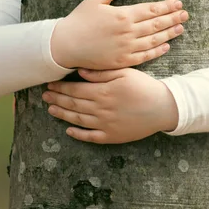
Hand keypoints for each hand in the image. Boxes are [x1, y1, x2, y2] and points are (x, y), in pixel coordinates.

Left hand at [42, 68, 178, 143]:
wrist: (162, 107)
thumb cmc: (144, 86)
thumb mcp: (125, 73)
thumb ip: (101, 72)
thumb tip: (80, 71)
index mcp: (103, 92)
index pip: (76, 89)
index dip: (61, 87)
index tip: (51, 83)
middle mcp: (100, 109)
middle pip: (73, 104)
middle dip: (57, 99)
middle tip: (45, 95)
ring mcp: (105, 124)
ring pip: (78, 120)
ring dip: (63, 114)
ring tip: (51, 109)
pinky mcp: (112, 136)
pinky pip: (90, 137)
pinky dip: (78, 135)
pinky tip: (68, 131)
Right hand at [50, 0, 188, 69]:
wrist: (65, 45)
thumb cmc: (79, 20)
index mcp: (123, 15)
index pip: (151, 9)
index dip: (167, 7)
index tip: (178, 4)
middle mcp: (128, 32)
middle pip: (156, 24)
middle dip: (173, 18)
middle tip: (185, 15)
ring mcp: (126, 48)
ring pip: (154, 40)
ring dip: (169, 34)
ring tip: (180, 28)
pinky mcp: (122, 61)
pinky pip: (145, 56)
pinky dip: (157, 51)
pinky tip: (166, 46)